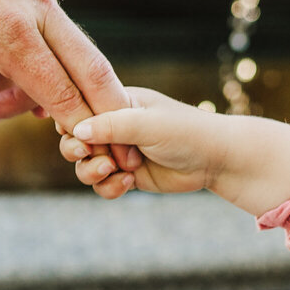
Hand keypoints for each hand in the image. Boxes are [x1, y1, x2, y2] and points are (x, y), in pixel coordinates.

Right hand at [60, 87, 221, 198]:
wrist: (218, 159)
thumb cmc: (187, 133)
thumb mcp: (146, 124)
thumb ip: (111, 125)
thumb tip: (75, 130)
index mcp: (117, 102)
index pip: (77, 109)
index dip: (71, 126)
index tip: (83, 139)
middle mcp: (115, 126)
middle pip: (73, 140)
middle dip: (78, 152)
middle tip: (97, 157)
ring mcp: (120, 151)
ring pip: (84, 165)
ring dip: (92, 172)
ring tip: (114, 170)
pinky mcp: (129, 174)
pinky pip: (103, 185)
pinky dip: (109, 187)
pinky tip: (129, 183)